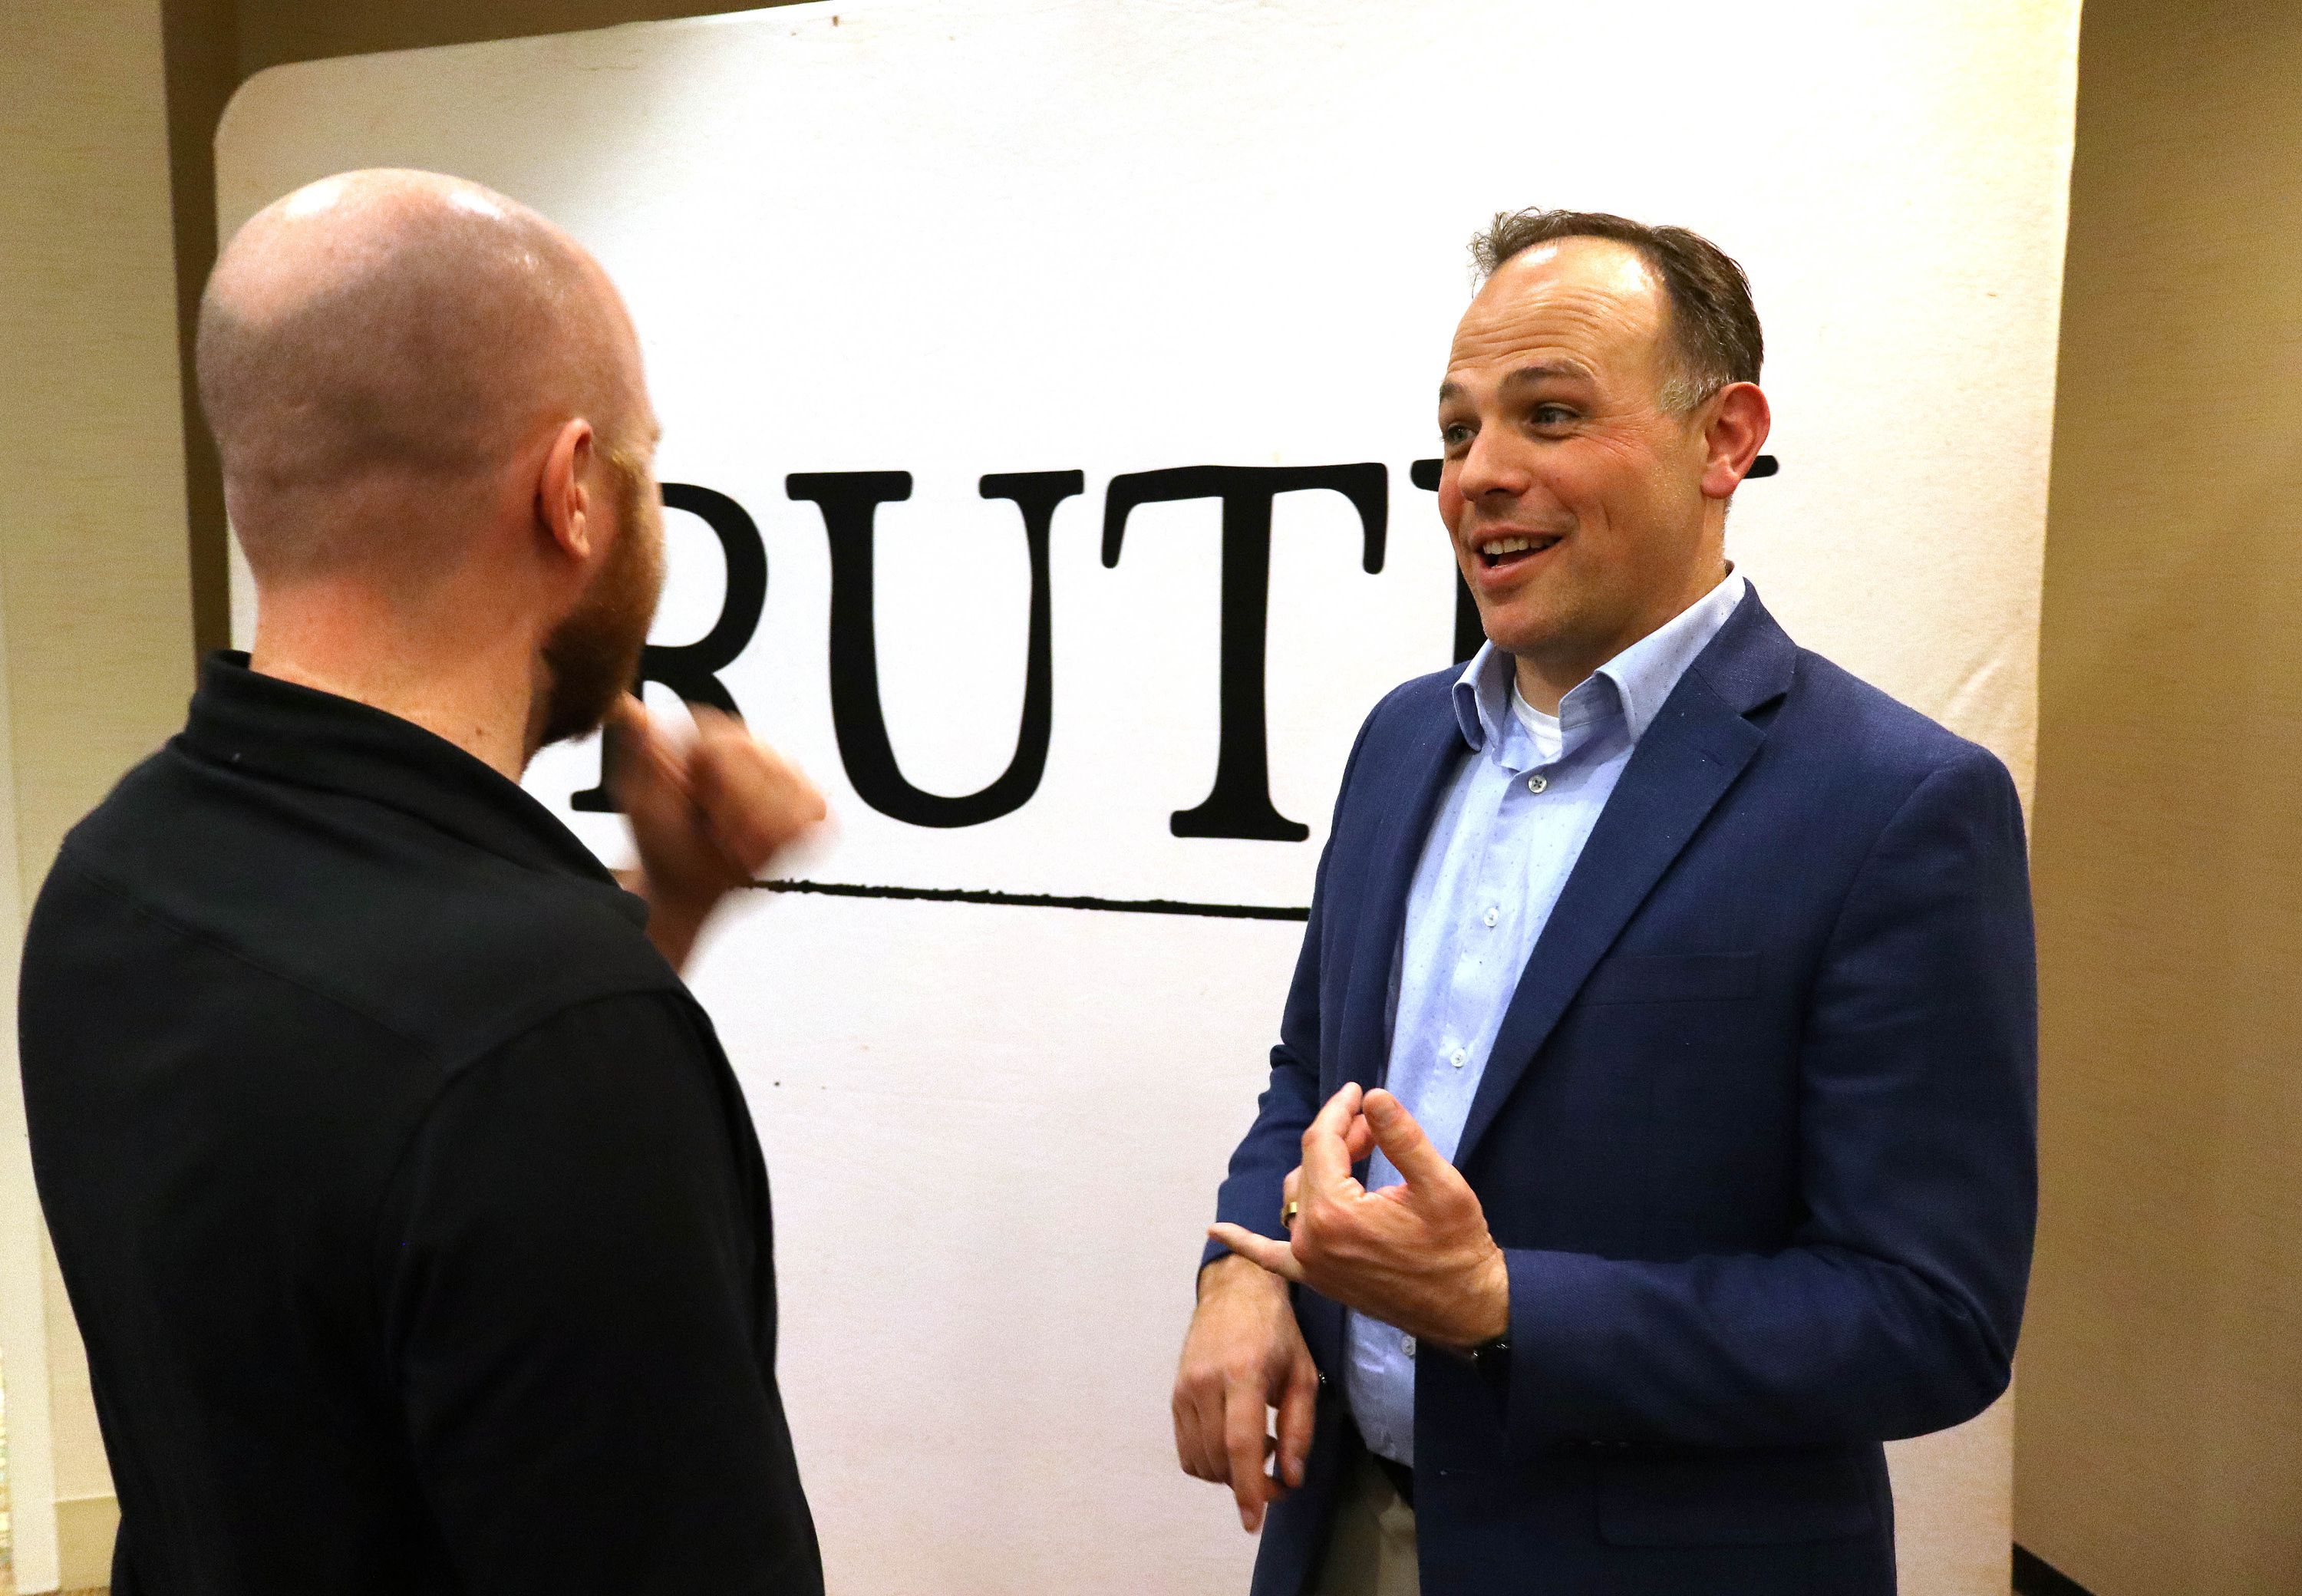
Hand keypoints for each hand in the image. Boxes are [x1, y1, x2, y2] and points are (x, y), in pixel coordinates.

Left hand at [607, 696, 826, 967]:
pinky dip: (792, 841)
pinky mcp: (808, 799)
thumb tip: (623, 703)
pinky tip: (762, 849)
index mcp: (709, 735)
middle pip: (772, 771)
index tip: (705, 820)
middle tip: (720, 842)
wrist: (687, 881)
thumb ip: (641, 753)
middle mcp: (751, 744)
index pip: (734, 749)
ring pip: (798, 795)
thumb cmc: (660, 841)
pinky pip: (817, 814)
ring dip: (766, 835)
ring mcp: (784, 771)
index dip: (724, 794)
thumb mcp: (639, 799)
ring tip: (736, 848)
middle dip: (745, 819)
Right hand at [1172, 1254, 1319, 1532]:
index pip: (1240, 1444)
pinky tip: (1233, 1441)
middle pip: (1219, 1459)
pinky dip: (1210, 1461)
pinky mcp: (1175, 1393)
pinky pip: (1187, 1449)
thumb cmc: (1277, 1331)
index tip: (1254, 1521)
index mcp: (1243, 1372)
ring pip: (1200, 1460)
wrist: (1235, 1290)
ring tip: (1258, 1448)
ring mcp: (1185, 1388)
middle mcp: (1206, 1381)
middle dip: (1248, 1484)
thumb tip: (1290, 1478)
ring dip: (1229, 1473)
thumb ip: (1299, 1428)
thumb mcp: (1303, 1374)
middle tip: (1278, 1478)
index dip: (1248, 1487)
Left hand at [1210, 1084, 1508, 1348]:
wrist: (1465, 1309)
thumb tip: (1374, 1098)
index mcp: (1336, 1212)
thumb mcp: (1440, 1185)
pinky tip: (1216, 1230)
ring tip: (1359, 1149)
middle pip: (1311, 1165)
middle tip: (1375, 1123)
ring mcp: (1309, 1262)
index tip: (1358, 1092)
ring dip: (1320, 1168)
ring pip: (1298, 1195)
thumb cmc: (1457, 1247)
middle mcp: (1312, 1238)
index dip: (1339, 1110)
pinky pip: (1271, 1257)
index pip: (1320, 1142)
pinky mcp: (1317, 1279)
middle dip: (1339, 1136)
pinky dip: (1245, 1242)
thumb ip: (1402, 1138)